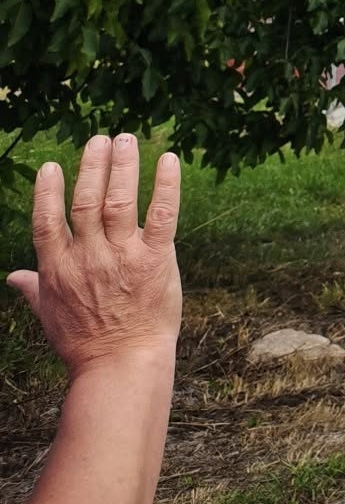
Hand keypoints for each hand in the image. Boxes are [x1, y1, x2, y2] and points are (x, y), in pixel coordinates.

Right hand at [7, 134, 182, 374]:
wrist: (121, 365)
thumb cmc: (85, 343)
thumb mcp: (49, 315)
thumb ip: (33, 288)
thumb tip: (12, 276)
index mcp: (58, 268)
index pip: (47, 220)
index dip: (48, 191)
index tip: (52, 165)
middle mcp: (88, 256)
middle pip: (86, 201)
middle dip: (93, 166)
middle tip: (101, 137)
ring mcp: (122, 256)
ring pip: (119, 200)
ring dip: (123, 166)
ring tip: (126, 139)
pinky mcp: (156, 258)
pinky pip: (162, 214)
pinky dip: (166, 185)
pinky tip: (169, 160)